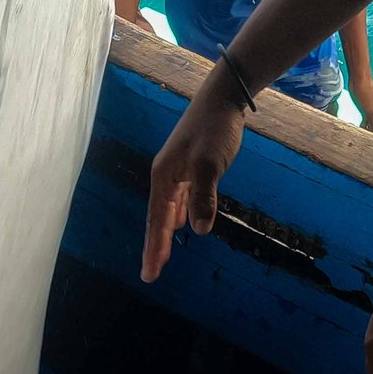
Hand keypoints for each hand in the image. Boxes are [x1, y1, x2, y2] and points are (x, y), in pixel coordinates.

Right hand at [142, 77, 248, 280]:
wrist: (222, 100)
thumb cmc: (214, 130)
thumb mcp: (210, 163)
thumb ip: (203, 196)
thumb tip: (198, 230)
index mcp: (163, 177)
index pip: (156, 221)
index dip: (153, 248)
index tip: (150, 274)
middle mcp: (165, 176)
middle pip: (156, 217)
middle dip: (154, 245)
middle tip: (151, 273)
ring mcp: (176, 171)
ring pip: (166, 209)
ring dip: (164, 233)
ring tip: (162, 256)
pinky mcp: (189, 167)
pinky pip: (178, 199)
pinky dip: (176, 215)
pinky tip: (180, 224)